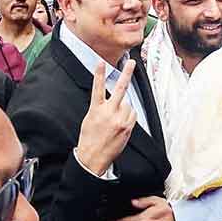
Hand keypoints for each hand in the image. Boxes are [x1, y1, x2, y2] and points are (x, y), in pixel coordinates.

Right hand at [75, 60, 136, 175]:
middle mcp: (109, 113)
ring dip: (124, 109)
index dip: (99, 74)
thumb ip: (99, 107)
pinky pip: (132, 115)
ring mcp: (119, 120)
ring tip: (115, 121)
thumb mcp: (89, 119)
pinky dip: (128, 116)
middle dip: (126, 74)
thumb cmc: (89, 139)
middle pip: (119, 89)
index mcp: (96, 109)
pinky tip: (121, 124)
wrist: (93, 158)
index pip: (97, 88)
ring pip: (127, 105)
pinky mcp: (127, 127)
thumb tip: (111, 101)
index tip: (101, 62)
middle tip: (132, 63)